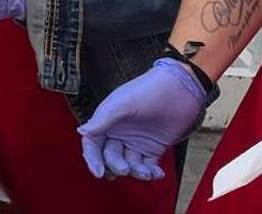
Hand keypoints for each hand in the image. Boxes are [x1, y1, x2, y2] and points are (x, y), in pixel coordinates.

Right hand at [78, 59, 209, 181]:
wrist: (179, 89)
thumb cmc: (147, 91)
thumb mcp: (121, 104)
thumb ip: (101, 119)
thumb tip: (82, 132)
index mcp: (107, 121)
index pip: (93, 144)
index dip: (92, 158)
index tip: (97, 172)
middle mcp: (119, 133)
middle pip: (110, 157)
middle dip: (116, 165)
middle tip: (125, 168)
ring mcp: (136, 141)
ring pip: (130, 165)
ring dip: (136, 172)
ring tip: (147, 172)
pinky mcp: (153, 148)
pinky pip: (147, 166)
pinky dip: (151, 173)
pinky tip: (156, 173)